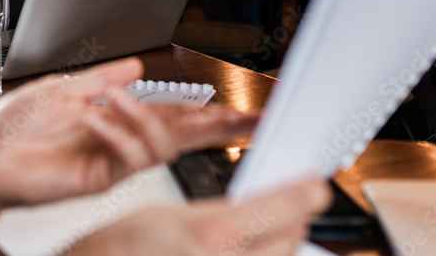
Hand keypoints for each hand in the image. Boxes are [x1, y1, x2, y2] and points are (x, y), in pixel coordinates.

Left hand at [0, 58, 256, 210]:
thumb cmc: (17, 125)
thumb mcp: (63, 89)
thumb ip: (102, 79)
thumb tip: (136, 66)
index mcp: (117, 120)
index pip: (173, 114)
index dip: (207, 109)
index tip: (240, 106)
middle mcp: (120, 142)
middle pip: (183, 136)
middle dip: (217, 126)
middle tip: (248, 118)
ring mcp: (111, 162)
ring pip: (159, 148)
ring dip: (148, 118)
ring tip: (118, 98)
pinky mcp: (95, 178)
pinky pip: (122, 158)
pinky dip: (115, 132)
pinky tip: (96, 115)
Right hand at [71, 178, 330, 255]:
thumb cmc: (122, 247)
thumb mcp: (171, 212)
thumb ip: (224, 213)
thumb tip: (264, 208)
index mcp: (214, 234)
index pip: (288, 207)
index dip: (307, 192)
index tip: (314, 186)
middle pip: (291, 240)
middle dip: (291, 221)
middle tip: (285, 208)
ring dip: (277, 247)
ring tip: (259, 236)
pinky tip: (240, 251)